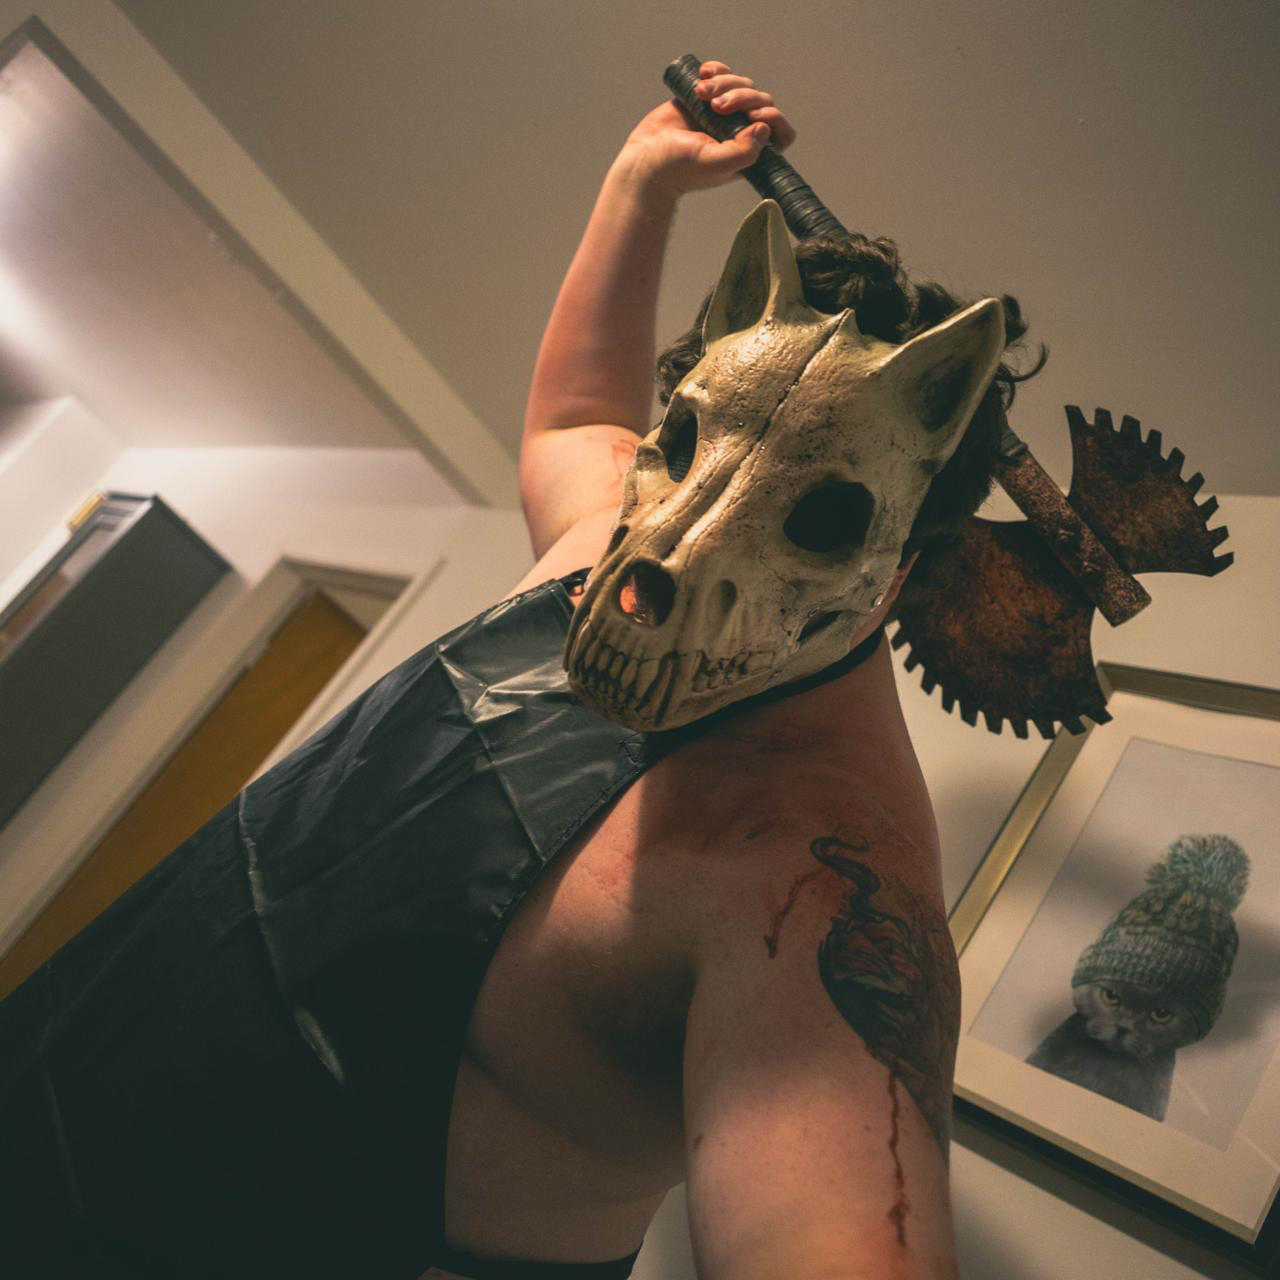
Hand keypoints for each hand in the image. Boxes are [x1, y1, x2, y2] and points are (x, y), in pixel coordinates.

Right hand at [618, 60, 796, 195]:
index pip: (780, 133)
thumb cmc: (678, 169)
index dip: (775, 119)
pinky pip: (722, 74)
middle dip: (743, 97)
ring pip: (744, 85)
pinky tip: (703, 75)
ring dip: (726, 82)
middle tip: (718, 107)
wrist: (645, 159)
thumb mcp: (715, 164)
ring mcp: (723, 114)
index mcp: (747, 152)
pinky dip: (716, 70)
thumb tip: (763, 128)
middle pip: (763, 102)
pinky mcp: (706, 98)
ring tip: (702, 93)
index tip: (752, 117)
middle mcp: (739, 132)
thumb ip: (744, 151)